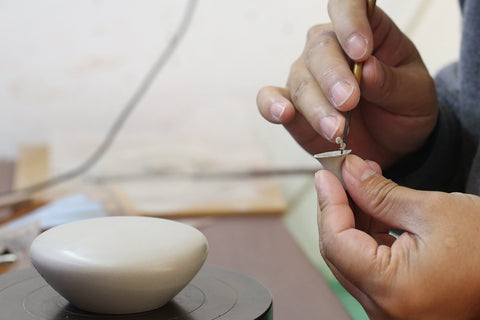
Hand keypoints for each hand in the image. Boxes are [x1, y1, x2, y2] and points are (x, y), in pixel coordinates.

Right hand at [257, 1, 437, 168]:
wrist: (392, 145)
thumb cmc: (404, 109)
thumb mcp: (415, 96)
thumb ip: (392, 82)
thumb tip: (366, 68)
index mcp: (366, 32)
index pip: (350, 7)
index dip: (351, 22)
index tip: (362, 51)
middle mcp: (331, 48)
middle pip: (320, 48)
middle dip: (333, 77)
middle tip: (349, 102)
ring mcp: (307, 76)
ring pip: (300, 81)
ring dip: (317, 108)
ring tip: (337, 132)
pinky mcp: (292, 105)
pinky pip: (270, 99)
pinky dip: (272, 105)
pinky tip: (283, 113)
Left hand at [316, 154, 479, 318]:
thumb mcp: (433, 211)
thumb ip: (380, 192)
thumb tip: (348, 172)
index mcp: (392, 289)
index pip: (336, 242)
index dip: (328, 204)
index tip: (326, 175)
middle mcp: (385, 309)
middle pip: (338, 253)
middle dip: (336, 210)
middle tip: (340, 176)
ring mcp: (389, 311)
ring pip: (350, 259)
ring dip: (350, 221)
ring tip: (360, 185)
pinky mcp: (397, 305)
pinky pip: (368, 268)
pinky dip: (366, 237)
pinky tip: (372, 209)